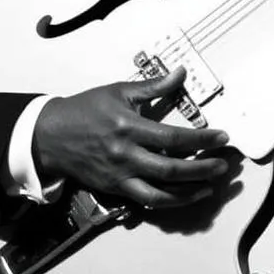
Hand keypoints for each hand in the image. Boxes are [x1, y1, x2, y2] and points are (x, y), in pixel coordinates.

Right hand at [33, 67, 229, 208]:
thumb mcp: (119, 91)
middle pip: (171, 169)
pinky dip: (168, 201)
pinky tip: (185, 196)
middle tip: (223, 166)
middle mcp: (126, 155)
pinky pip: (145, 201)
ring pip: (160, 193)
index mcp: (129, 127)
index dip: (202, 139)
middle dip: (202, 168)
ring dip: (189, 192)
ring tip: (210, 186)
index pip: (173, 137)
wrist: (50, 136)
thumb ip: (154, 86)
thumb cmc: (85, 110)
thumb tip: (181, 72)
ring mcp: (120, 175)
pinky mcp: (115, 189)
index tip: (222, 137)